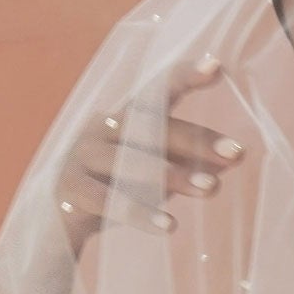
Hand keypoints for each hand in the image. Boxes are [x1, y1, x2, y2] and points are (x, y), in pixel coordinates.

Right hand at [52, 54, 244, 251]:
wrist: (56, 224)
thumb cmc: (113, 190)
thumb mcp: (153, 175)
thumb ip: (185, 163)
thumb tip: (231, 158)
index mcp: (123, 118)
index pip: (156, 91)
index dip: (184, 76)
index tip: (217, 67)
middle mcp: (100, 127)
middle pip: (151, 126)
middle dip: (196, 140)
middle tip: (237, 153)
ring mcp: (82, 156)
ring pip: (132, 161)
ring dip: (175, 174)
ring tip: (212, 189)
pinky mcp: (71, 189)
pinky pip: (110, 200)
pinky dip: (141, 212)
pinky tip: (169, 226)